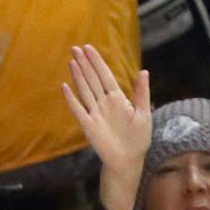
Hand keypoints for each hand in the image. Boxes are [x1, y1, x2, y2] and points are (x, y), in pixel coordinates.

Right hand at [63, 45, 150, 176]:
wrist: (129, 161)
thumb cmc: (138, 139)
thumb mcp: (144, 114)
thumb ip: (142, 93)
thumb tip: (144, 71)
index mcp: (118, 99)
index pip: (105, 76)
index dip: (97, 62)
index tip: (89, 48)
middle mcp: (104, 103)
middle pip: (92, 79)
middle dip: (84, 64)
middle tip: (75, 48)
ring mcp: (95, 113)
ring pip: (85, 90)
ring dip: (78, 76)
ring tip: (72, 61)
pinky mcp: (89, 126)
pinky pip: (78, 110)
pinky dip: (72, 99)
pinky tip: (65, 87)